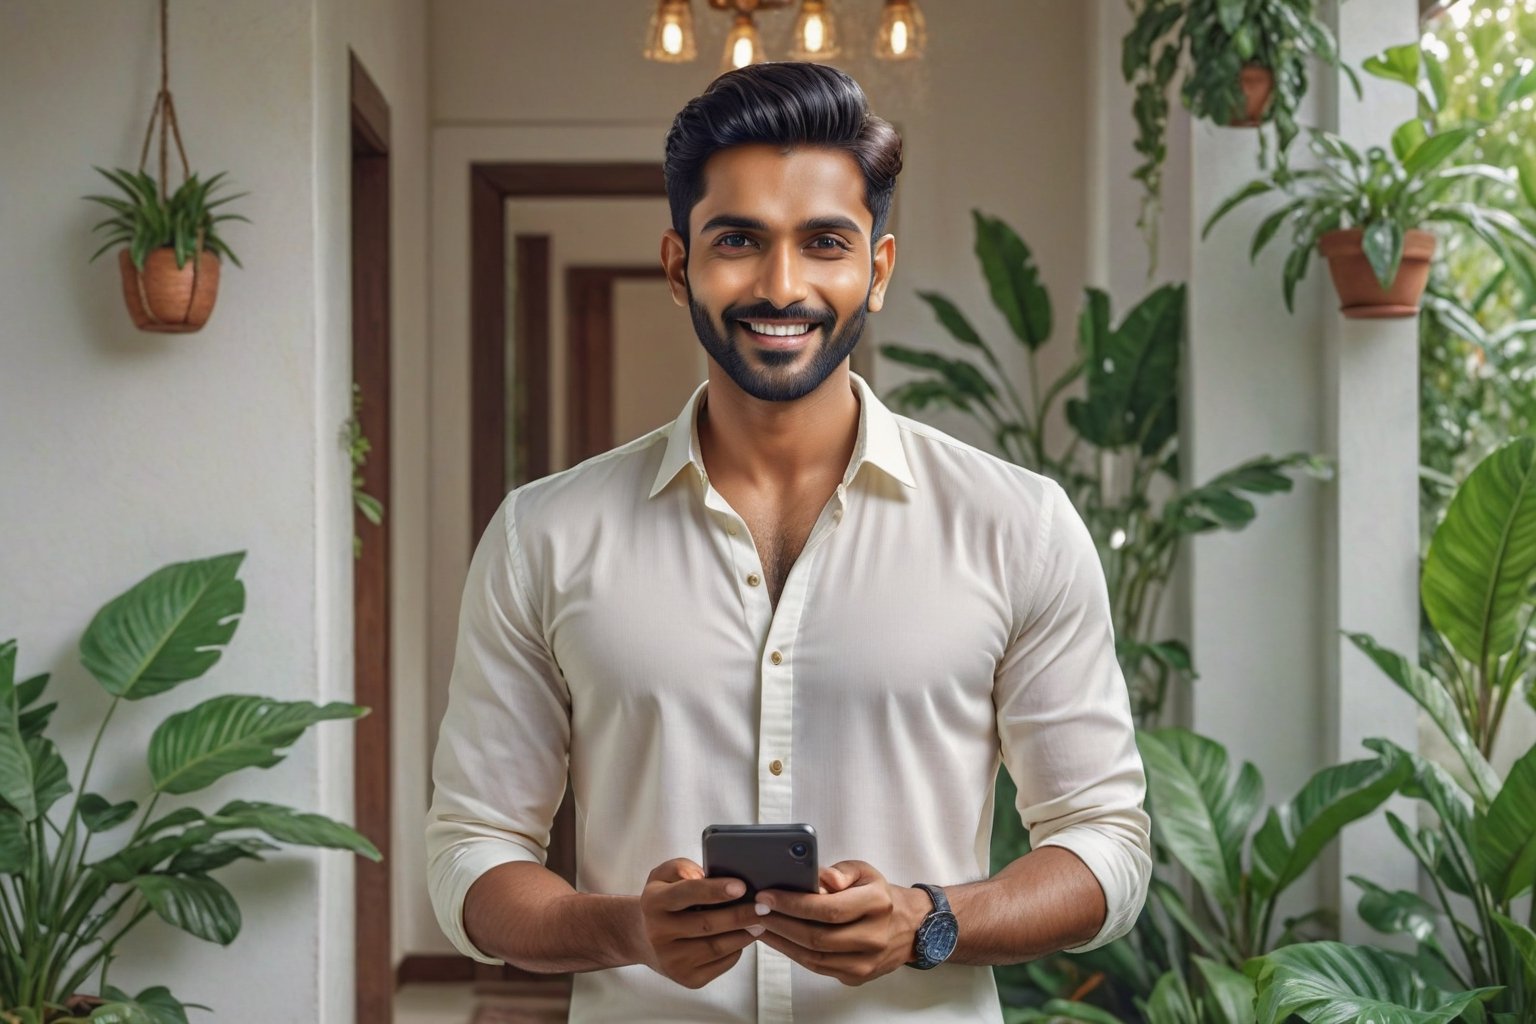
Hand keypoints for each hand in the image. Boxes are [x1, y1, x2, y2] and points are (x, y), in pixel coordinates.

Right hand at [636, 858, 767, 988]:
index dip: (715, 890)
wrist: (645, 939)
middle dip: (740, 915)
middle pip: (707, 924)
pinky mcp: (687, 979)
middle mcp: (658, 933)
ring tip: (761, 921)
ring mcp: (672, 960)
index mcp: (652, 902)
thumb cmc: (664, 900)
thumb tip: (700, 875)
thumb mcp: (663, 876)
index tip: (741, 886)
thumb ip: (680, 867)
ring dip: (744, 933)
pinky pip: (721, 963)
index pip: (686, 893)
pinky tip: (744, 937)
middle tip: (764, 907)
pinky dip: (737, 949)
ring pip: (717, 947)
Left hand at [753, 860, 930, 985]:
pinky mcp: (857, 976)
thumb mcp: (865, 872)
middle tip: (757, 911)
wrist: (909, 927)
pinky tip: (779, 939)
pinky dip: (794, 954)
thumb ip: (841, 871)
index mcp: (877, 904)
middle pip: (817, 936)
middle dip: (780, 923)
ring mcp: (867, 962)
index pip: (828, 908)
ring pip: (815, 957)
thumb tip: (821, 877)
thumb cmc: (879, 895)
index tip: (767, 896)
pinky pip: (819, 967)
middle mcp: (874, 936)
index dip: (793, 904)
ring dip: (782, 942)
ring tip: (761, 925)